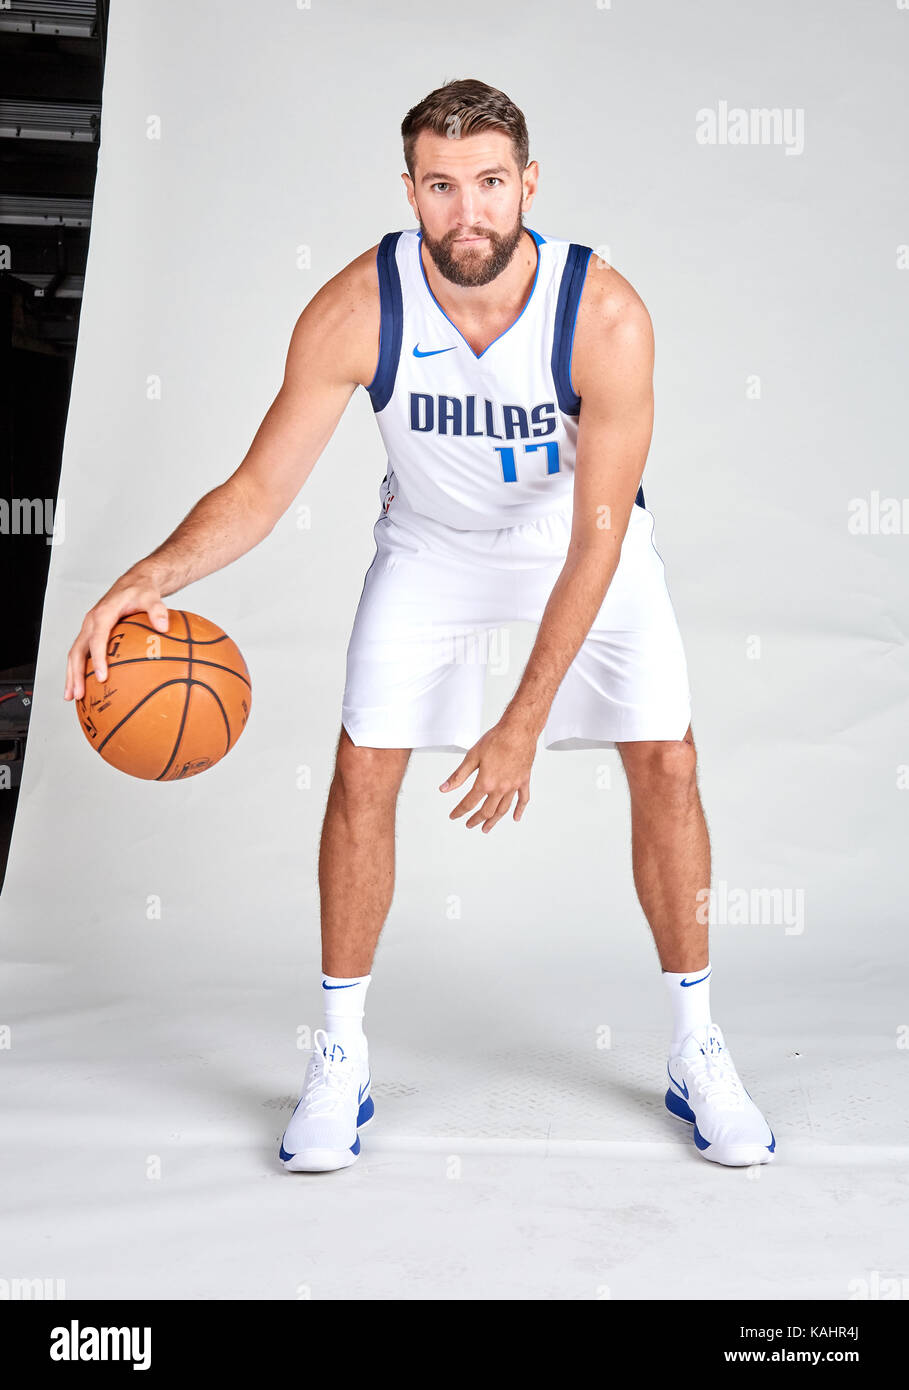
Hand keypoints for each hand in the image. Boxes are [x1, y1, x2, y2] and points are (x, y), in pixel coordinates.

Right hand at [64, 580, 169, 701]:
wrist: (135, 581)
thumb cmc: (142, 591)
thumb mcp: (152, 597)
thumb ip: (158, 610)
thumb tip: (164, 626)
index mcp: (103, 614)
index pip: (97, 639)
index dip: (98, 659)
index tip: (102, 678)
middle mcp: (91, 622)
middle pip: (78, 651)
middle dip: (76, 674)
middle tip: (79, 695)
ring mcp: (89, 628)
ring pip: (75, 654)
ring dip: (72, 675)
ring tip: (73, 697)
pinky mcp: (92, 633)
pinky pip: (82, 653)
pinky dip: (79, 669)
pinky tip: (84, 686)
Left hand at [439, 715, 537, 832]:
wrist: (518, 730)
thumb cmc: (496, 740)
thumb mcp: (472, 757)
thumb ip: (458, 776)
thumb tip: (444, 789)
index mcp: (485, 782)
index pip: (469, 803)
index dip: (459, 811)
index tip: (454, 816)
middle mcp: (500, 788)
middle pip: (487, 811)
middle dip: (476, 819)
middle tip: (469, 824)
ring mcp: (514, 786)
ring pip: (503, 809)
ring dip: (494, 820)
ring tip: (487, 827)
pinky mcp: (524, 780)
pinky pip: (523, 799)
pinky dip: (519, 810)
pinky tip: (515, 818)